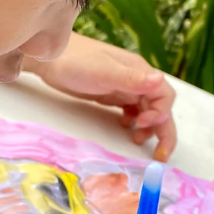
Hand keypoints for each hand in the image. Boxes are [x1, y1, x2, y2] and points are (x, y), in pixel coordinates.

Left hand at [24, 33, 176, 160]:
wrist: (48, 58)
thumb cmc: (74, 61)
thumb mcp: (103, 71)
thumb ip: (131, 78)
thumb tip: (160, 79)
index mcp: (139, 71)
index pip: (164, 95)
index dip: (160, 114)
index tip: (141, 125)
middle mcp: (136, 79)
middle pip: (159, 107)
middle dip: (163, 130)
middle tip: (161, 155)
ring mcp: (124, 88)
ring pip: (147, 111)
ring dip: (149, 128)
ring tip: (136, 141)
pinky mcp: (112, 95)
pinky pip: (132, 110)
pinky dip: (134, 122)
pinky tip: (125, 127)